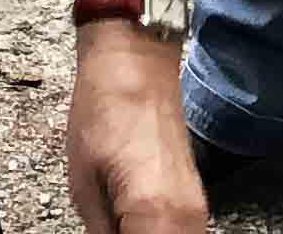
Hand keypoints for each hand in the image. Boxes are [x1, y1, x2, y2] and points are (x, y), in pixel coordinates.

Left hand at [68, 29, 205, 232]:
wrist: (136, 65)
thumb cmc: (105, 109)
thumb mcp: (83, 186)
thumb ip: (101, 233)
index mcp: (156, 216)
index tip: (104, 231)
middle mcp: (188, 219)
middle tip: (108, 224)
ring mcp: (198, 211)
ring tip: (117, 220)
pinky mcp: (196, 201)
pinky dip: (157, 233)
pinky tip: (133, 222)